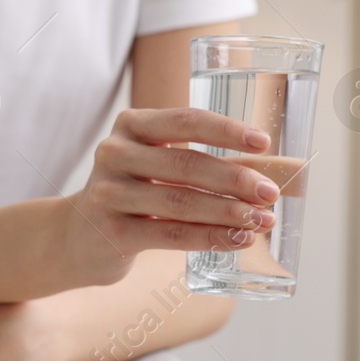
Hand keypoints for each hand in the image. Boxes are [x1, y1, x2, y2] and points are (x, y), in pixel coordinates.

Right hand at [66, 107, 280, 285]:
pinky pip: (169, 235)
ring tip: (261, 220)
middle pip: (186, 164)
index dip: (227, 130)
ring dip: (227, 212)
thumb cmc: (134, 194)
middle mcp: (114, 154)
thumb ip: (206, 163)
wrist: (77, 236)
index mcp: (131, 125)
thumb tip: (282, 170)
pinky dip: (208, 238)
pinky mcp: (112, 232)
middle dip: (235, 179)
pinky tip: (236, 240)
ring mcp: (109, 193)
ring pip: (179, 202)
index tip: (264, 142)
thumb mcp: (158, 166)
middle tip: (270, 193)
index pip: (186, 120)